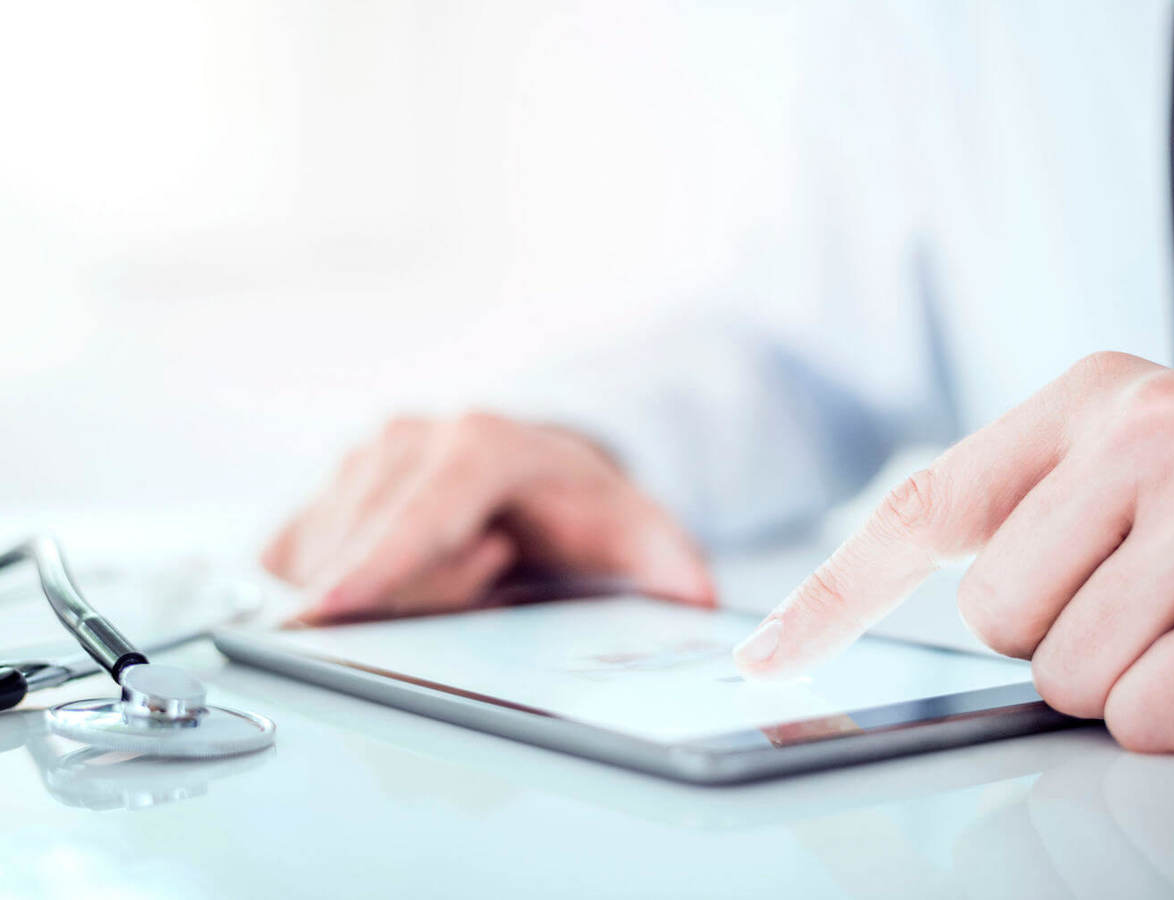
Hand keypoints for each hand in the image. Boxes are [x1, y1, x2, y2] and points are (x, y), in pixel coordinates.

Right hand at [261, 412, 712, 623]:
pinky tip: (402, 572)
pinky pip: (297, 560)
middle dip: (412, 597)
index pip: (422, 508)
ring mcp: (362, 459)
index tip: (330, 614)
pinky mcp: (326, 488)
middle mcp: (411, 437)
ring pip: (327, 558)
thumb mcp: (633, 525)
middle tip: (492, 573)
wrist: (535, 464)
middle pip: (370, 549)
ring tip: (468, 562)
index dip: (379, 564)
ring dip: (381, 593)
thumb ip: (666, 560)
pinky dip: (338, 588)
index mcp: (483, 442)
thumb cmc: (575, 501)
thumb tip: (694, 599)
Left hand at [734, 352, 1173, 752]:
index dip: (831, 596)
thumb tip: (924, 625)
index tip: (762, 660)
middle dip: (1064, 634)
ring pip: (1070, 680)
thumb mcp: (1139, 460)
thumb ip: (1040, 514)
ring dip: (1129, 678)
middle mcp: (1143, 429)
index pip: (919, 510)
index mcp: (1086, 400)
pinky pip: (1148, 715)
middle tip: (1152, 592)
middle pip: (999, 617)